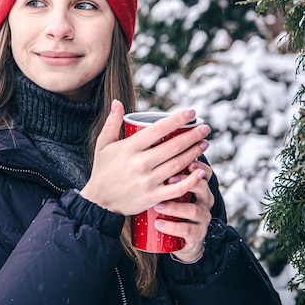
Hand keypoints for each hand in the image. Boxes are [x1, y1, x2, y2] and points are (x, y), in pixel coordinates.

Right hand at [80, 100, 210, 216]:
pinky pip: (176, 188)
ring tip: (205, 144)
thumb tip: (117, 102)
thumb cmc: (102, 171)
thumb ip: (112, 123)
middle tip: (205, 128)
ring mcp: (147, 181)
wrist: (99, 202)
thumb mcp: (103, 145)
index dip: (177, 119)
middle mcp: (140, 163)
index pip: (158, 129)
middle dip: (193, 135)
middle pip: (173, 146)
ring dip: (195, 153)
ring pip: (178, 164)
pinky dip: (191, 180)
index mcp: (129, 148)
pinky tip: (201, 172)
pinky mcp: (152, 197)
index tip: (192, 112)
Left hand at [154, 160, 213, 262]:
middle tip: (169, 178)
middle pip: (203, 187)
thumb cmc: (168, 205)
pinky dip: (173, 227)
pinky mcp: (195, 236)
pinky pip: (188, 231)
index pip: (203, 171)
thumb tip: (138, 144)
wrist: (178, 239)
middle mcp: (204, 200)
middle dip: (188, 181)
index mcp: (198, 185)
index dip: (197, 165)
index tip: (184, 160)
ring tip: (158, 206)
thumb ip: (160, 168)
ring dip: (176, 207)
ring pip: (194, 210)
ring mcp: (201, 219)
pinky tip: (159, 224)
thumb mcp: (168, 187)